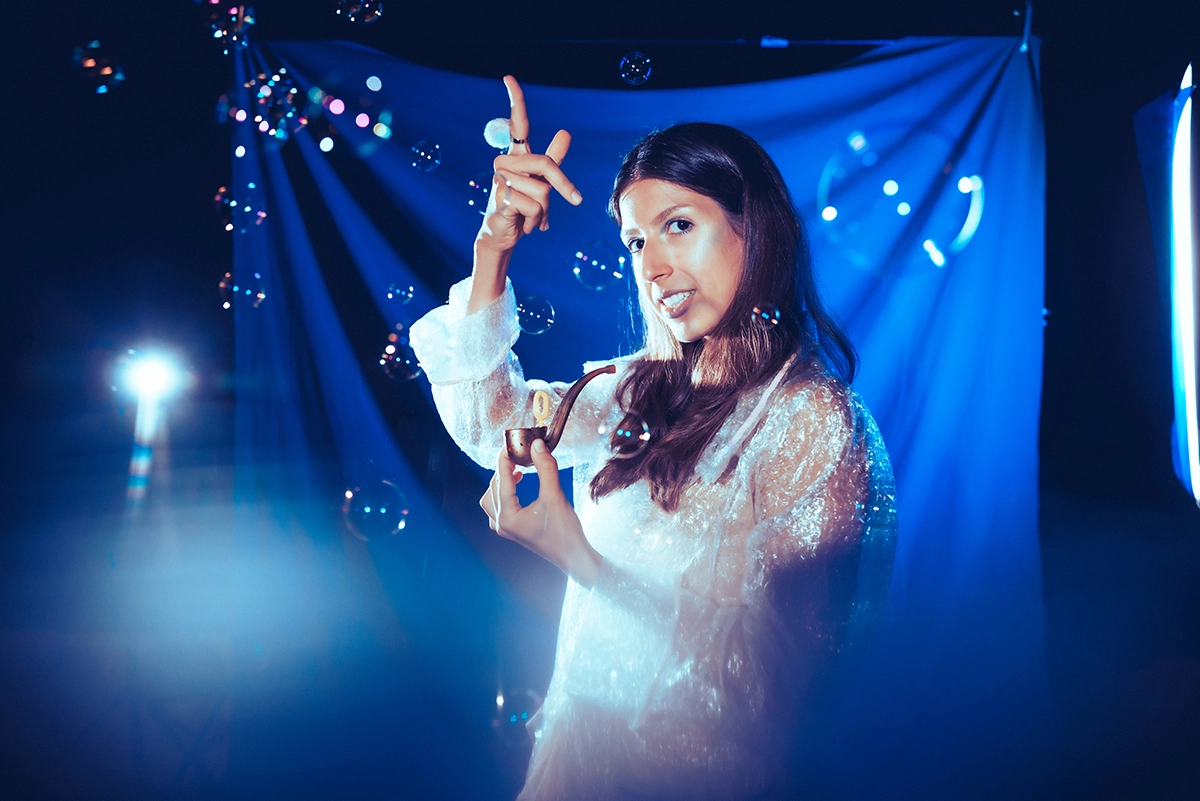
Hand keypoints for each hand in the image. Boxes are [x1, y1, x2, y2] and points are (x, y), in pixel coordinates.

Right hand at [470, 76, 582, 313]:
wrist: (503, 235)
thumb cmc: (523, 208)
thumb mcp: (542, 184)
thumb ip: (553, 159)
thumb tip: (565, 132)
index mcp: (516, 156)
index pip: (517, 124)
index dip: (516, 101)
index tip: (508, 77)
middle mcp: (505, 163)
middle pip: (546, 165)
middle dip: (564, 186)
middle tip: (576, 201)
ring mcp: (501, 181)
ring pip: (543, 191)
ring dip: (546, 211)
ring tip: (534, 218)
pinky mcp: (502, 199)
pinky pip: (535, 206)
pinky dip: (537, 220)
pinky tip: (526, 225)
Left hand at [480, 439, 601, 587]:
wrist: (573, 556)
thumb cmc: (565, 532)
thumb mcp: (555, 496)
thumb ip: (545, 468)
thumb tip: (537, 445)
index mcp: (507, 517)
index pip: (501, 479)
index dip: (505, 458)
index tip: (512, 443)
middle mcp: (501, 524)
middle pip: (494, 487)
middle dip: (504, 468)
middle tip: (518, 453)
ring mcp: (505, 529)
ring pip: (492, 498)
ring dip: (501, 481)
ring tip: (516, 468)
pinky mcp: (512, 530)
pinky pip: (498, 507)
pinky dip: (504, 493)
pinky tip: (517, 486)